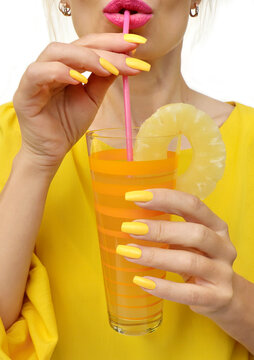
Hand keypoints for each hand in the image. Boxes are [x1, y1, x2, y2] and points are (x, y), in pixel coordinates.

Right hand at [13, 33, 142, 172]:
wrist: (51, 151)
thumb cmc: (68, 125)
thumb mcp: (92, 99)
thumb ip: (104, 79)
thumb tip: (126, 59)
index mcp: (66, 66)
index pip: (88, 45)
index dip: (112, 43)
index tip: (136, 45)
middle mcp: (50, 66)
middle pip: (76, 44)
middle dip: (105, 48)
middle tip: (129, 53)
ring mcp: (36, 78)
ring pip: (56, 52)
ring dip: (85, 57)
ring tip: (108, 68)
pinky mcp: (25, 93)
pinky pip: (38, 74)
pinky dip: (59, 72)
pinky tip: (79, 80)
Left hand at [119, 189, 236, 317]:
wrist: (226, 296)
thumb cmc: (199, 260)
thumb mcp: (190, 240)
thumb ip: (170, 228)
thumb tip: (131, 219)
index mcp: (216, 225)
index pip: (192, 205)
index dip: (164, 198)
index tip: (135, 197)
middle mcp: (223, 246)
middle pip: (195, 232)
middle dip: (160, 229)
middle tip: (130, 228)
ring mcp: (222, 273)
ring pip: (190, 262)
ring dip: (156, 256)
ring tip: (129, 253)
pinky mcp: (217, 297)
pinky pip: (188, 293)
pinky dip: (163, 287)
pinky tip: (142, 281)